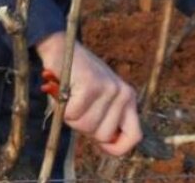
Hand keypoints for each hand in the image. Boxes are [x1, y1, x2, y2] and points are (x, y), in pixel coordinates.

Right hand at [36, 32, 141, 155]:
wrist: (60, 45)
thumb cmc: (76, 76)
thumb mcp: (98, 98)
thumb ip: (104, 118)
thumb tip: (106, 146)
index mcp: (128, 98)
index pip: (134, 136)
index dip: (117, 148)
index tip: (100, 146)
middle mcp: (124, 94)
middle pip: (103, 135)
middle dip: (83, 126)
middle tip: (75, 106)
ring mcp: (109, 89)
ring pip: (85, 126)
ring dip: (69, 115)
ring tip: (68, 96)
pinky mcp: (91, 85)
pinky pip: (72, 114)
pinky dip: (61, 106)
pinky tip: (61, 91)